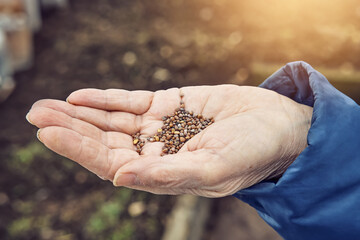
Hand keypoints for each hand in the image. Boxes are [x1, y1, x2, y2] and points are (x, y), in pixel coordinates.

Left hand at [26, 85, 311, 196]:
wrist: (277, 125)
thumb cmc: (252, 153)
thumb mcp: (212, 169)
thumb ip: (167, 175)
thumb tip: (119, 178)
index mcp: (163, 174)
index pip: (111, 164)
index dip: (79, 150)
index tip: (49, 133)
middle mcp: (156, 151)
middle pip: (104, 141)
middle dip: (70, 129)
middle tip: (35, 115)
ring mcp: (161, 126)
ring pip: (111, 121)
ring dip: (80, 113)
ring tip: (47, 106)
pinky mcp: (170, 104)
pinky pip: (131, 102)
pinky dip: (106, 98)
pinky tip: (80, 96)